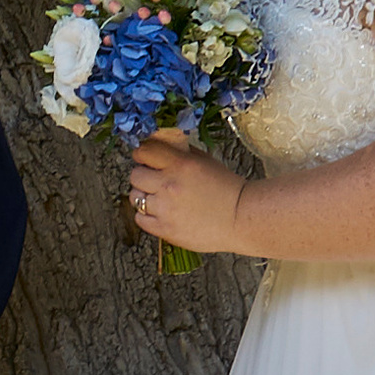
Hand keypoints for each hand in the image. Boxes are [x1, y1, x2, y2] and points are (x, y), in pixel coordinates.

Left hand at [129, 130, 244, 254]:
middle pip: (135, 174)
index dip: (142, 154)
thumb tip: (161, 144)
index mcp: (180, 164)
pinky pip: (140, 219)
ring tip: (158, 198)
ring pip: (134, 197)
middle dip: (142, 176)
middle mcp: (169, 185)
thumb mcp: (205, 161)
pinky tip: (160, 213)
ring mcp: (165, 209)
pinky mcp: (165, 229)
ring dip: (143, 196)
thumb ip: (181, 152)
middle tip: (153, 180)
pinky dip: (146, 216)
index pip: (144, 151)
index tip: (145, 158)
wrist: (240, 219)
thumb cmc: (226, 189)